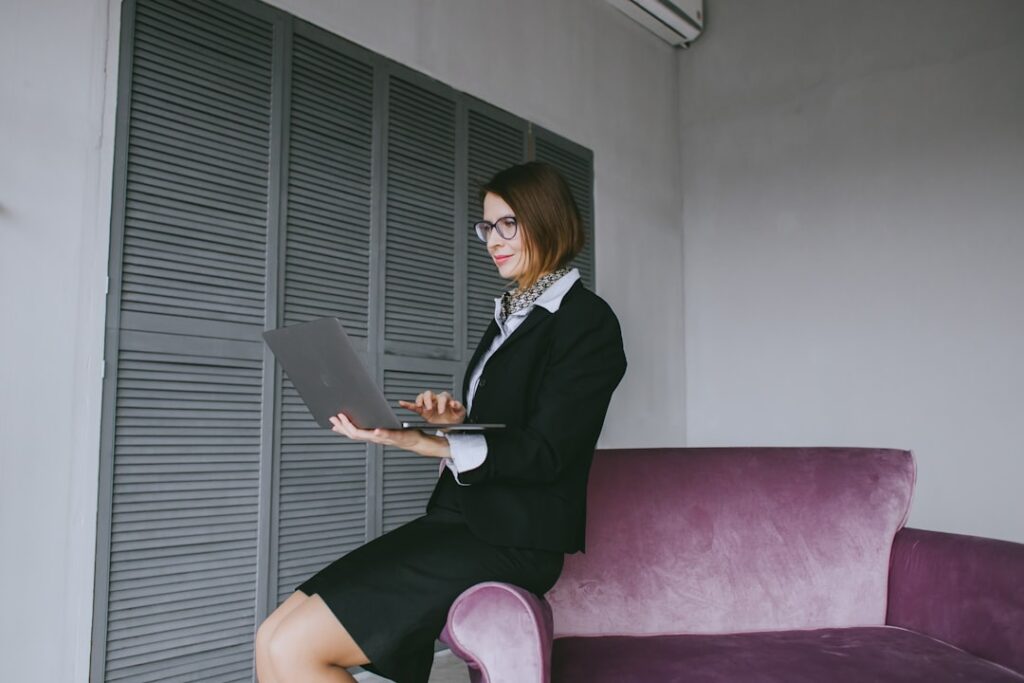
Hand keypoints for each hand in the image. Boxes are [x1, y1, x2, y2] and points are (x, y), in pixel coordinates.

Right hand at [328, 412, 449, 458]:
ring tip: (345, 418)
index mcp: (372, 435)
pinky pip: (386, 435)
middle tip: (334, 417)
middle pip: (355, 434)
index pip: (353, 433)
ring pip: (366, 435)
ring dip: (354, 428)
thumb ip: (374, 424)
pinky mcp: (396, 436)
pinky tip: (375, 430)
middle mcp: (376, 438)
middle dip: (343, 426)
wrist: (415, 441)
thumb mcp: (383, 427)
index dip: (341, 428)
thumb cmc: (400, 433)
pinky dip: (380, 433)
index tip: (332, 421)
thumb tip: (365, 414)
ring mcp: (385, 438)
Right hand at [398, 390, 465, 424]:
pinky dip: (407, 404)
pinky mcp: (423, 411)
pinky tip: (402, 403)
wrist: (451, 424)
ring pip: (422, 397)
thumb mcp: (460, 412)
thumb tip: (454, 403)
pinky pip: (414, 406)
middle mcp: (436, 400)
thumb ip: (458, 407)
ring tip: (420, 406)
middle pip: (429, 394)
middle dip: (429, 400)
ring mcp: (429, 404)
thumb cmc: (455, 416)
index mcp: (445, 399)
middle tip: (430, 408)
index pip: (442, 397)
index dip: (441, 403)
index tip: (442, 410)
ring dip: (420, 401)